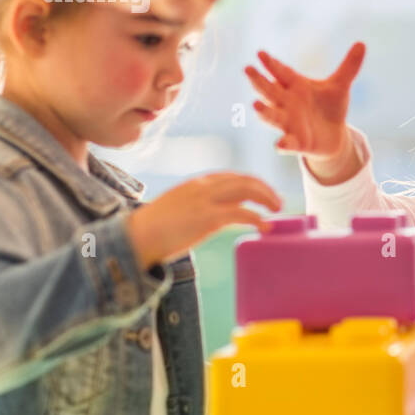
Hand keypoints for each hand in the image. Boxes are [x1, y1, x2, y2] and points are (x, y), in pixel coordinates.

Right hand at [126, 172, 281, 268]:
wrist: (135, 237)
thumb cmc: (155, 229)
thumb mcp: (181, 209)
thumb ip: (202, 207)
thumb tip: (224, 216)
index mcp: (196, 184)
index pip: (233, 177)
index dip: (253, 184)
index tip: (264, 194)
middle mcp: (203, 187)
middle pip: (244, 180)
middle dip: (265, 190)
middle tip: (278, 203)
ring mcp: (206, 200)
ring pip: (246, 190)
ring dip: (266, 198)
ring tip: (277, 211)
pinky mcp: (207, 218)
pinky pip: (241, 213)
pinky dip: (258, 218)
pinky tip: (265, 227)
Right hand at [245, 44, 365, 162]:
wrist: (334, 135)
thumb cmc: (330, 107)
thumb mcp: (340, 86)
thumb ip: (349, 66)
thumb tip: (362, 44)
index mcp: (296, 87)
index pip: (281, 72)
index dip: (271, 64)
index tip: (260, 53)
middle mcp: (288, 104)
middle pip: (270, 91)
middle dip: (259, 81)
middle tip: (247, 69)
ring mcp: (289, 123)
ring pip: (272, 116)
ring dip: (264, 112)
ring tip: (255, 105)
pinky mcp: (297, 142)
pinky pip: (287, 143)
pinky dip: (283, 144)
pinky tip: (280, 144)